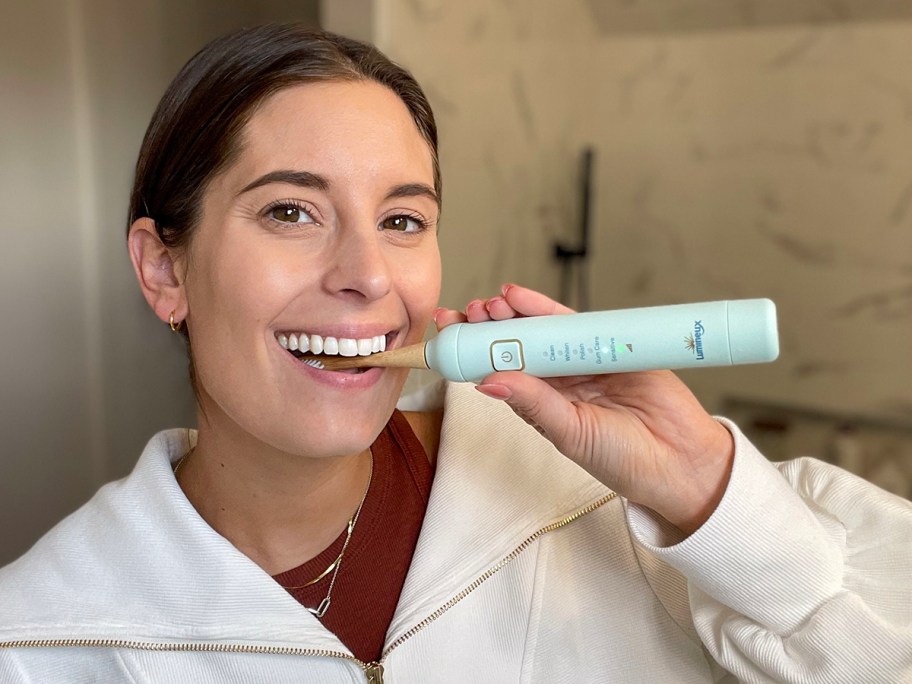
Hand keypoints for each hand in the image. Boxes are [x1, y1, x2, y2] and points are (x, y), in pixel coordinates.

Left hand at [434, 284, 734, 535]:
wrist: (682, 461)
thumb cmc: (625, 460)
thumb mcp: (571, 433)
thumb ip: (534, 405)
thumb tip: (488, 382)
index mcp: (542, 404)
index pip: (500, 372)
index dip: (474, 354)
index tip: (447, 338)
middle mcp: (559, 380)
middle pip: (516, 345)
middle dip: (487, 328)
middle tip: (464, 314)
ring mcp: (584, 359)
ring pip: (540, 330)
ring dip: (512, 314)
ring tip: (487, 304)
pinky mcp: (612, 344)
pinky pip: (575, 321)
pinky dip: (547, 309)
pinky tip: (519, 297)